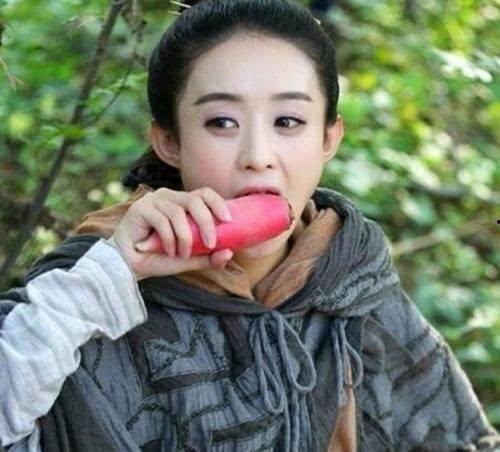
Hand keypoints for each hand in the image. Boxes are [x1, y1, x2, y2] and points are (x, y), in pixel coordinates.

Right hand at [110, 187, 233, 280]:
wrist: (128, 266)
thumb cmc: (158, 258)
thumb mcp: (188, 259)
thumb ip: (207, 256)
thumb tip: (229, 252)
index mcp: (182, 203)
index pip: (204, 194)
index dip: (218, 203)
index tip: (228, 220)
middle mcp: (168, 197)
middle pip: (194, 200)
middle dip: (206, 223)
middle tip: (211, 244)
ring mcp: (153, 200)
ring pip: (178, 213)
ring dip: (185, 237)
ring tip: (182, 254)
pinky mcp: (140, 208)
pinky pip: (162, 221)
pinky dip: (169, 239)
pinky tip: (169, 251)